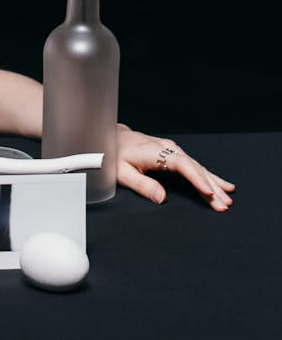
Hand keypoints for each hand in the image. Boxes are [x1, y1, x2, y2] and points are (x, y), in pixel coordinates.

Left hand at [116, 123, 234, 210]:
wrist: (112, 136)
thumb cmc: (115, 155)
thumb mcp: (122, 172)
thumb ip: (142, 185)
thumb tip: (162, 198)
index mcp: (156, 152)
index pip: (182, 165)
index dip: (197, 179)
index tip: (209, 193)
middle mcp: (168, 148)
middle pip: (194, 168)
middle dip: (211, 187)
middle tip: (223, 205)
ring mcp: (172, 149)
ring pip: (198, 167)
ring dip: (214, 183)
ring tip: (228, 199)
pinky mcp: (174, 153)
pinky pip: (195, 166)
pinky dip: (210, 177)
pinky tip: (224, 185)